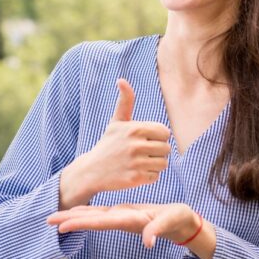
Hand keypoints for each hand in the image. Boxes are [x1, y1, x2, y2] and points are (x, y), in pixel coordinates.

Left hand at [46, 203, 202, 248]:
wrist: (183, 222)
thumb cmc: (178, 220)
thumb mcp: (170, 222)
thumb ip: (158, 230)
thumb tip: (147, 242)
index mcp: (128, 220)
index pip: (100, 222)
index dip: (80, 223)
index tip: (61, 226)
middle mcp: (121, 219)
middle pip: (91, 220)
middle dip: (69, 220)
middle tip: (47, 220)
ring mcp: (121, 216)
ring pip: (93, 216)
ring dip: (74, 216)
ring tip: (55, 217)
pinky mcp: (124, 213)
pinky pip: (101, 212)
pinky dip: (87, 210)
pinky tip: (77, 211)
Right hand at [59, 79, 170, 208]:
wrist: (92, 170)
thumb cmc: (108, 144)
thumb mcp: (116, 122)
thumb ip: (125, 101)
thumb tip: (121, 80)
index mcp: (135, 129)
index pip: (165, 132)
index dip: (157, 137)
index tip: (145, 140)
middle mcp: (136, 145)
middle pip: (166, 149)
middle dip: (157, 152)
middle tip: (141, 153)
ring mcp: (136, 163)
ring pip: (163, 164)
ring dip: (154, 164)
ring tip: (139, 162)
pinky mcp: (136, 178)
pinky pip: (156, 176)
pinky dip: (148, 176)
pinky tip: (136, 172)